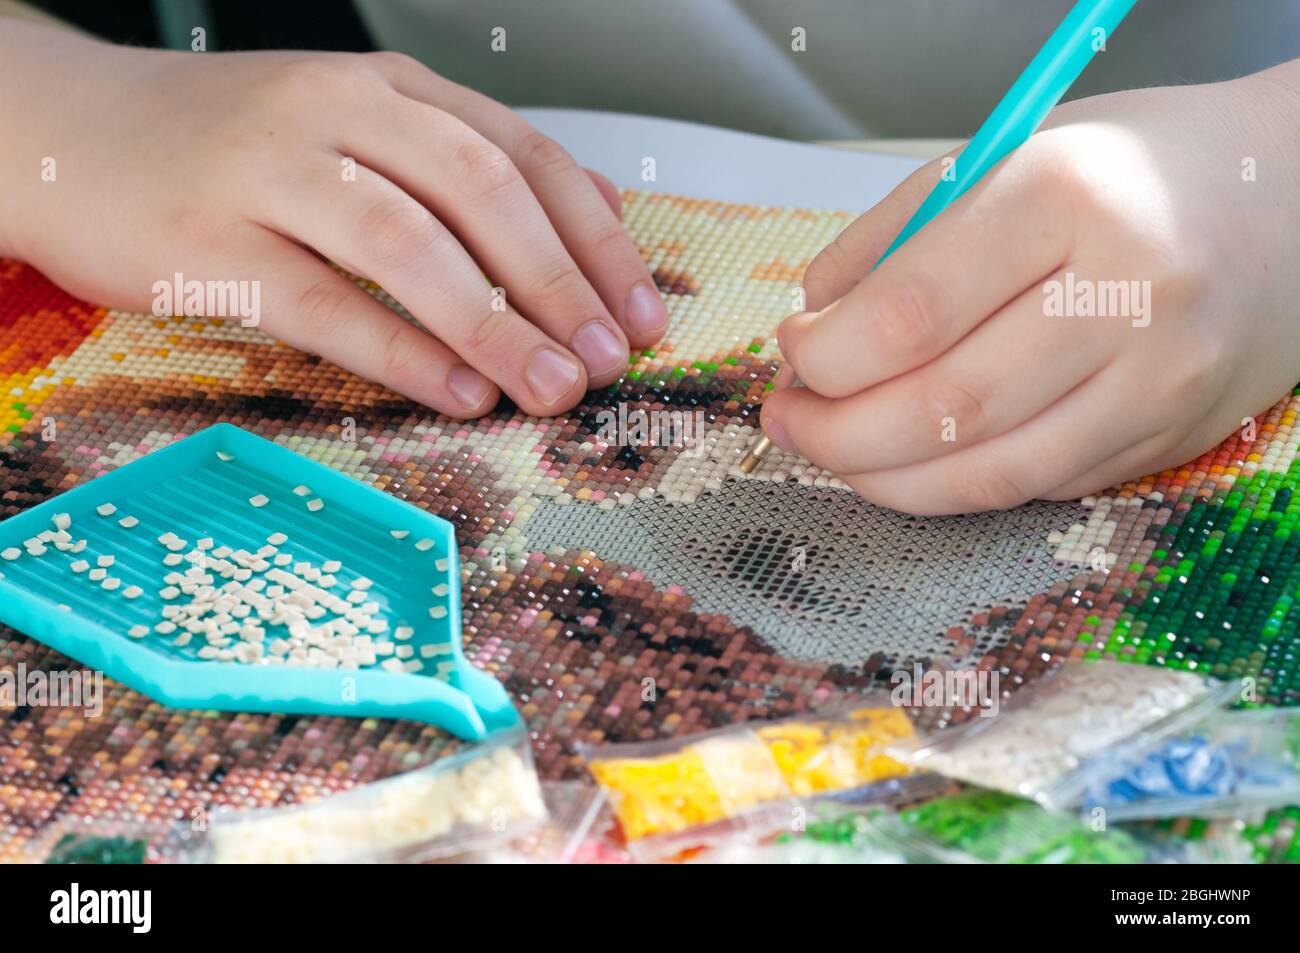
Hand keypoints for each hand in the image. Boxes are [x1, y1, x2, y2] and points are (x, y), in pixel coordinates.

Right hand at [0, 23, 668, 416]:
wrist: (67, 131)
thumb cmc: (230, 146)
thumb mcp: (359, 128)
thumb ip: (471, 162)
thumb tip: (597, 209)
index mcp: (388, 88)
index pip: (524, 155)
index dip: (596, 241)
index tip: (641, 315)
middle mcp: (337, 111)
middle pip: (480, 192)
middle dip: (561, 285)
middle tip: (608, 362)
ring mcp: (268, 169)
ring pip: (406, 243)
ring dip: (493, 323)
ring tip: (550, 389)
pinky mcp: (208, 238)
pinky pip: (322, 300)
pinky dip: (400, 350)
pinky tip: (457, 393)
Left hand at [761, 68, 1299, 514]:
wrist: (1289, 199)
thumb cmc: (1124, 172)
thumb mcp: (1001, 160)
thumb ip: (890, 241)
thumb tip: (809, 328)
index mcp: (1066, 198)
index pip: (913, 312)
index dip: (827, 354)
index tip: (793, 352)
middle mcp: (1126, 296)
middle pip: (945, 408)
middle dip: (837, 434)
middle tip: (791, 420)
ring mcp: (1158, 381)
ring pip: (988, 473)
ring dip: (884, 478)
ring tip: (833, 450)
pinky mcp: (1170, 438)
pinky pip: (1034, 485)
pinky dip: (954, 482)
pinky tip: (917, 457)